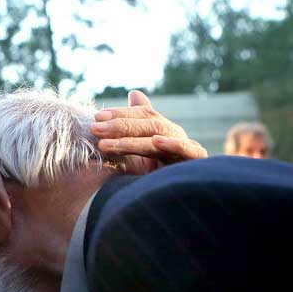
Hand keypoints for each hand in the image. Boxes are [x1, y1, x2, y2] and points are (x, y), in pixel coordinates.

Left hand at [91, 90, 207, 174]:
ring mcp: (187, 147)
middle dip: (119, 126)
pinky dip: (173, 145)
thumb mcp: (140, 151)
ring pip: (159, 136)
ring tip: (108, 144)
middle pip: (148, 124)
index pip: (141, 115)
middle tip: (95, 129)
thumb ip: (134, 126)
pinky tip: (156, 141)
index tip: (96, 117)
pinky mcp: (197, 160)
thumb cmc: (156, 175)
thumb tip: (135, 93)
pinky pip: (188, 150)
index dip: (119, 114)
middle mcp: (174, 135)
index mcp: (161, 130)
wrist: (179, 198)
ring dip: (132, 140)